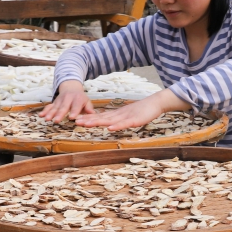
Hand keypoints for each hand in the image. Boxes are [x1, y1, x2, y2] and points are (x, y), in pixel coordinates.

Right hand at [39, 81, 93, 121]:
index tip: (71, 117)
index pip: (76, 106)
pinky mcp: (54, 102)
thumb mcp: (87, 101)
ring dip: (50, 113)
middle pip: (63, 107)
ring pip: (55, 107)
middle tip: (56, 121)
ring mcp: (60, 100)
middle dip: (60, 114)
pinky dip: (45, 111)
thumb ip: (89, 108)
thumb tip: (93, 115)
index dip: (74, 111)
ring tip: (47, 119)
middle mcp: (68, 99)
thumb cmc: (80, 98)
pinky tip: (41, 115)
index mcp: (77, 99)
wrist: (71, 87)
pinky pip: (49, 106)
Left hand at [74, 89, 190, 130]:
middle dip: (89, 120)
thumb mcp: (128, 116)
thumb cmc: (143, 110)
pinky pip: (125, 124)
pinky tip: (109, 128)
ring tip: (86, 124)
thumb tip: (109, 124)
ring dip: (98, 122)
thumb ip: (119, 120)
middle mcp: (119, 115)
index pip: (101, 117)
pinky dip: (117, 126)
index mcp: (117, 115)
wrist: (156, 103)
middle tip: (76, 121)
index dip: (89, 119)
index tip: (77, 120)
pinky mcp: (135, 120)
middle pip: (102, 118)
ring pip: (110, 120)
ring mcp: (127, 117)